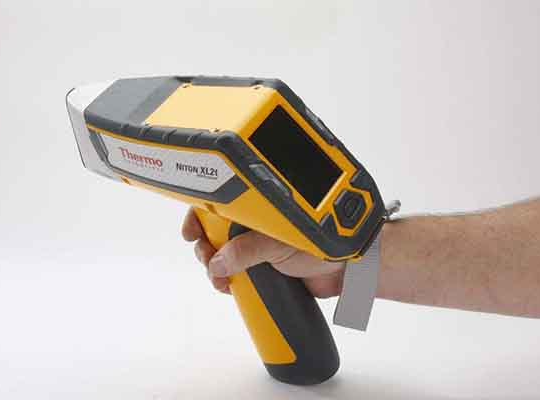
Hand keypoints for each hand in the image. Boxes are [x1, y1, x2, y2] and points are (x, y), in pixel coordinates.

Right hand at [181, 207, 344, 297]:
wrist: (348, 270)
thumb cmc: (324, 242)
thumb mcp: (279, 241)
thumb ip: (248, 249)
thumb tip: (219, 261)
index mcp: (258, 208)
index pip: (219, 203)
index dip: (200, 215)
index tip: (190, 231)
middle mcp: (256, 224)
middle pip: (216, 231)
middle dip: (206, 247)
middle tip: (207, 259)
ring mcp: (259, 246)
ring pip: (224, 255)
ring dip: (215, 268)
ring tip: (221, 279)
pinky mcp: (264, 267)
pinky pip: (237, 273)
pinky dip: (229, 280)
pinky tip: (230, 286)